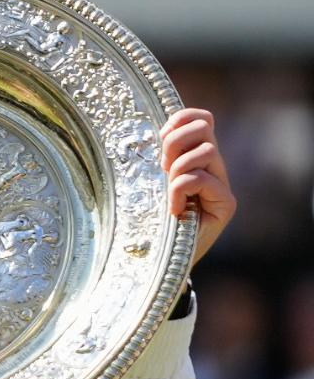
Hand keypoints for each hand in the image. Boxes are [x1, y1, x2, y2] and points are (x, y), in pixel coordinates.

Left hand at [160, 108, 236, 265]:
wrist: (166, 259)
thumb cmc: (153, 222)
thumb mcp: (152, 183)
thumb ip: (160, 159)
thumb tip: (154, 131)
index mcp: (197, 157)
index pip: (201, 119)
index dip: (180, 120)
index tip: (160, 138)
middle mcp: (214, 167)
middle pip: (204, 127)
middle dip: (175, 142)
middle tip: (163, 168)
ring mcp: (223, 185)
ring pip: (206, 150)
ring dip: (178, 168)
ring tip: (170, 193)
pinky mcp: (226, 204)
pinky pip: (200, 179)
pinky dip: (180, 191)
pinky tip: (175, 210)